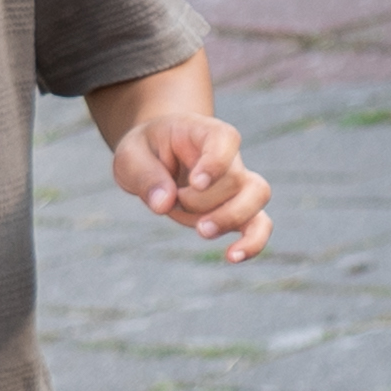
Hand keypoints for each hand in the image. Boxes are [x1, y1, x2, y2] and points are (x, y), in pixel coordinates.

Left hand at [112, 106, 271, 258]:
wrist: (157, 155)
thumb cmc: (146, 150)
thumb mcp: (131, 155)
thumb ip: (144, 175)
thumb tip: (163, 204)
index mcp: (203, 133)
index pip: (225, 139)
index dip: (216, 162)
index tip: (196, 182)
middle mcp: (229, 157)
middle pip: (235, 178)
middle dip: (202, 200)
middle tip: (176, 201)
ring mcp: (236, 184)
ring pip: (257, 197)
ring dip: (230, 219)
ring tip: (202, 231)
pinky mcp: (237, 210)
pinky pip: (259, 226)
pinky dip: (252, 243)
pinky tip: (232, 257)